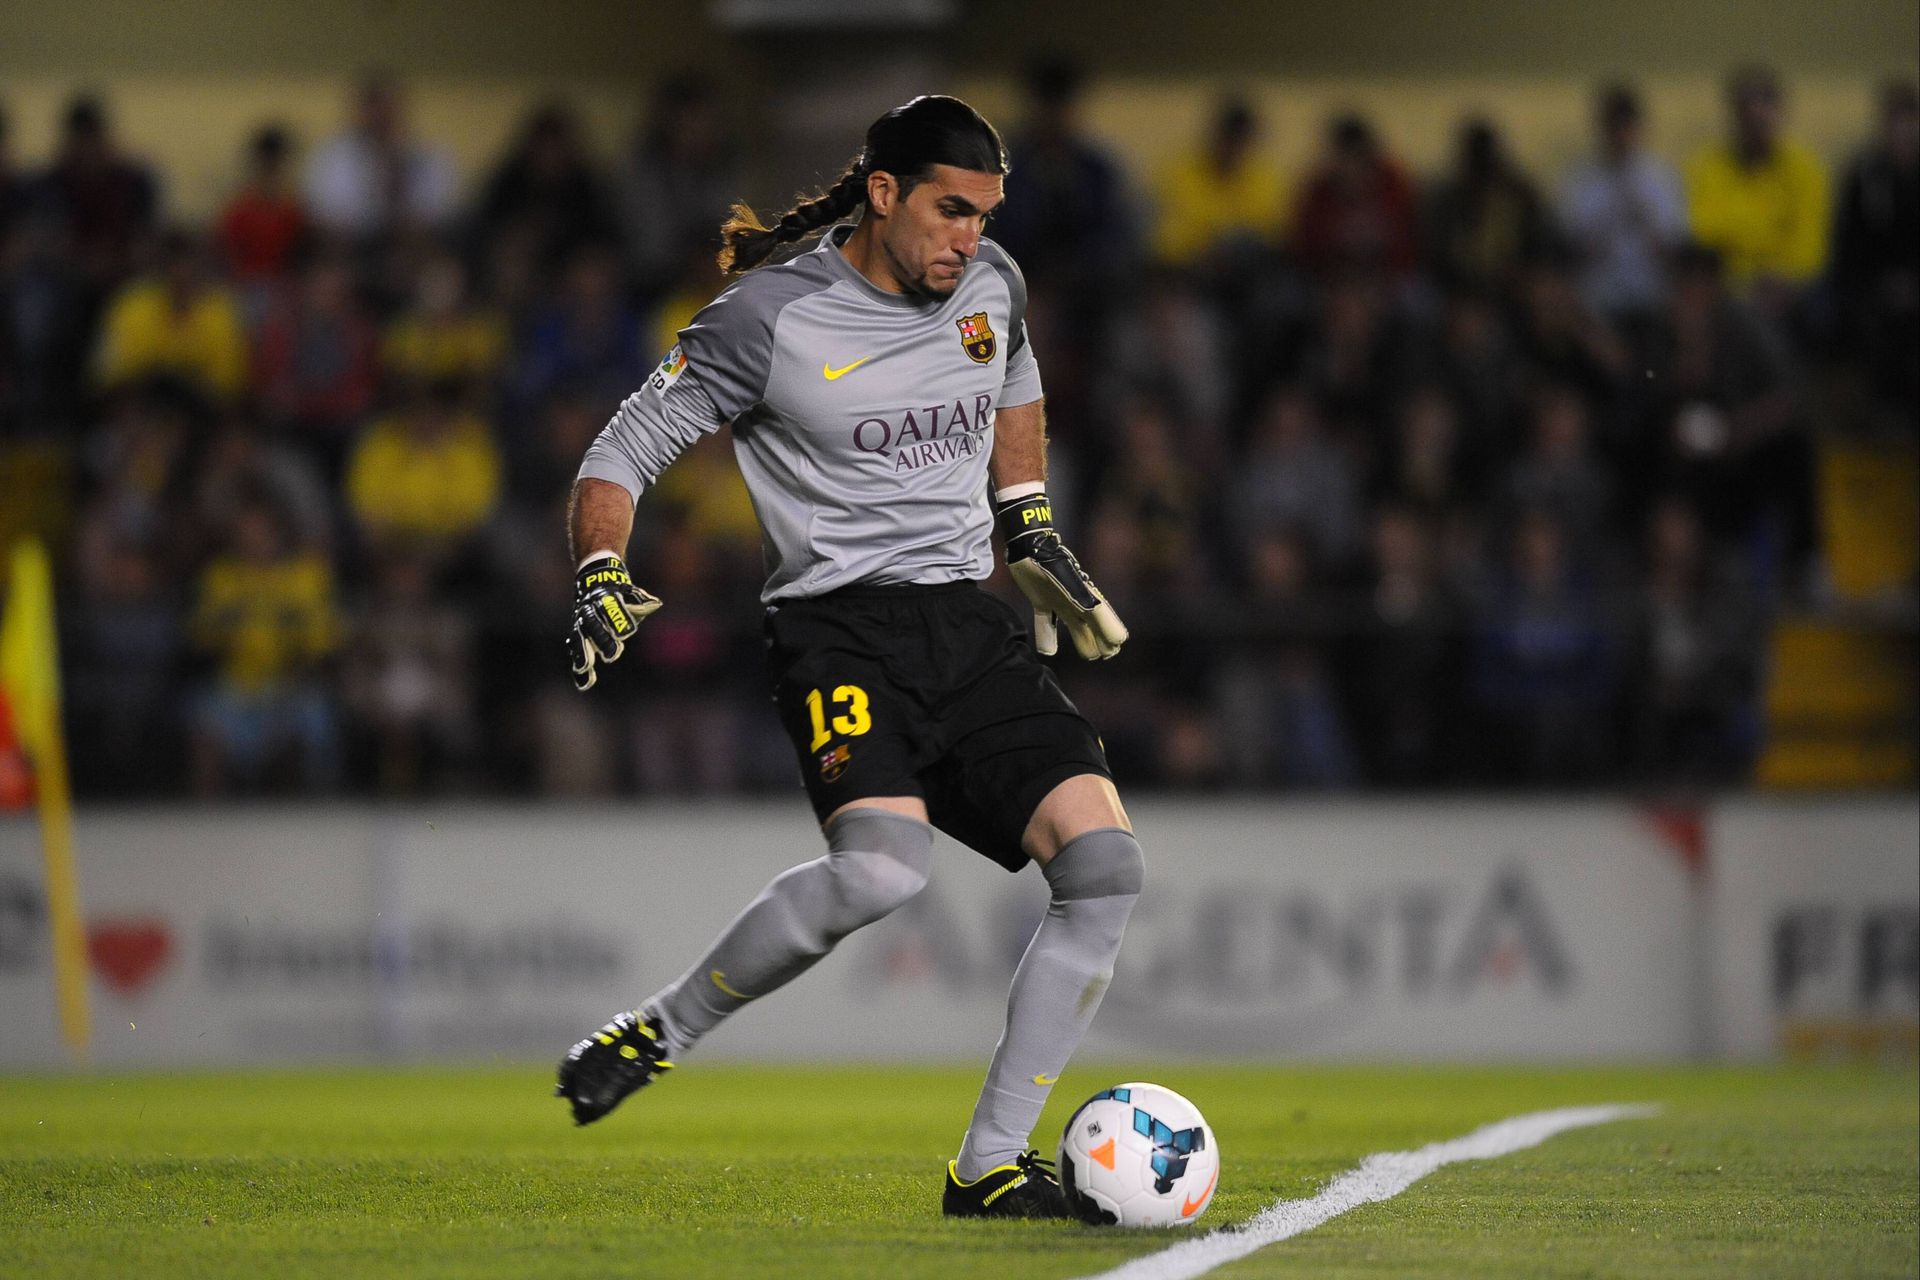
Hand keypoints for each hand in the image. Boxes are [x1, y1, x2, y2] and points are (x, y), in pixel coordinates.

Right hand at [568, 553, 661, 690]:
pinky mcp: (579, 635)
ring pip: (579, 638)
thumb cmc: (620, 593)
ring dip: (583, 654)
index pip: (610, 610)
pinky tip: (584, 683)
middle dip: (602, 640)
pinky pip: (576, 652)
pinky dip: (580, 667)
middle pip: (593, 625)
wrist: (595, 583)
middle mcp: (589, 611)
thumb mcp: (631, 593)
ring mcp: (582, 623)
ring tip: (585, 669)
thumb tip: (654, 604)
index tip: (624, 633)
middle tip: (612, 656)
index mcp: (604, 598)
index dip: (617, 621)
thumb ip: (641, 601)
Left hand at [995, 491, 1127, 660]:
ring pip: (1076, 627)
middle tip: (1105, 655)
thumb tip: (1117, 637)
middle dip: (1102, 642)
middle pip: (1094, 627)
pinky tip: (1048, 651)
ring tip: (1089, 654)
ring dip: (1083, 641)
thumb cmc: (1052, 564)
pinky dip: (1047, 637)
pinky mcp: (1041, 600)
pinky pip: (1047, 622)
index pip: (1107, 622)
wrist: (1030, 546)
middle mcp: (1077, 602)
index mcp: (1088, 600)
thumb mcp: (1075, 588)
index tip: (1114, 646)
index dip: (1112, 635)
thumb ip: (1093, 609)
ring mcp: (1060, 601)